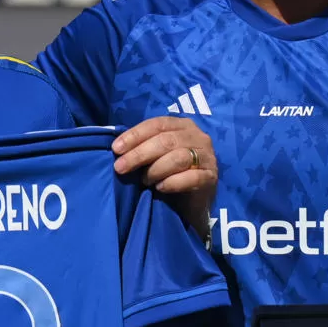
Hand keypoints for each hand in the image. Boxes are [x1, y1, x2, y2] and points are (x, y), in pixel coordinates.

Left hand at [112, 117, 217, 236]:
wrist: (192, 201)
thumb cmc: (170, 173)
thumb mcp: (156, 155)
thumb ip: (143, 147)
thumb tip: (117, 148)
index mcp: (183, 126)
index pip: (157, 124)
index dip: (135, 135)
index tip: (116, 149)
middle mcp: (198, 136)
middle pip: (166, 140)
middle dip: (139, 154)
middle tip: (120, 167)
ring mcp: (207, 156)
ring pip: (178, 157)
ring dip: (155, 169)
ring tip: (144, 181)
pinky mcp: (211, 177)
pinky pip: (192, 177)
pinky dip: (172, 182)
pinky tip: (160, 188)